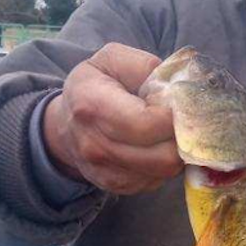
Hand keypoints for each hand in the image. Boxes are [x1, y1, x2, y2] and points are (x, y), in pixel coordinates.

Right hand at [42, 43, 181, 194]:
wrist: (64, 124)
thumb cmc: (94, 85)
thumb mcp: (112, 59)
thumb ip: (143, 66)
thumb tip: (173, 88)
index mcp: (92, 106)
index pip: (146, 124)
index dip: (172, 116)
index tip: (177, 104)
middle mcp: (94, 144)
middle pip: (161, 155)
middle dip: (182, 136)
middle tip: (181, 120)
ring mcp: (103, 170)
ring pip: (164, 171)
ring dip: (177, 152)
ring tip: (170, 131)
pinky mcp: (115, 186)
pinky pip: (156, 181)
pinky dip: (165, 165)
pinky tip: (157, 146)